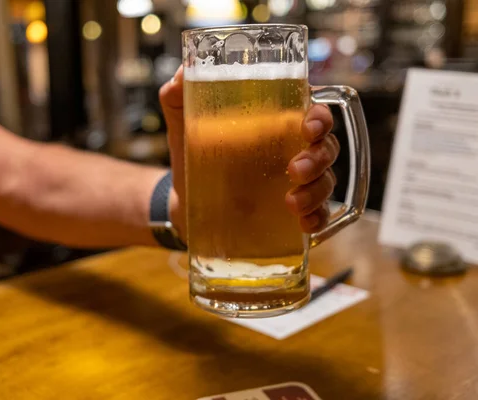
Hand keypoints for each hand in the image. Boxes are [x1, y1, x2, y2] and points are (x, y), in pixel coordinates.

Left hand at [159, 67, 337, 234]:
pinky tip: (304, 224)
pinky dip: (318, 219)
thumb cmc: (192, 149)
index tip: (308, 127)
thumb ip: (179, 94)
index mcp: (277, 120)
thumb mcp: (183, 119)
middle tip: (294, 170)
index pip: (314, 110)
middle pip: (327, 147)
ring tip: (292, 203)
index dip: (321, 117)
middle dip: (319, 158)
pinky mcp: (290, 211)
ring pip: (327, 181)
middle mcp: (293, 148)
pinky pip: (318, 214)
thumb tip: (182, 73)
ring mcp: (295, 182)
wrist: (183, 198)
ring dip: (317, 191)